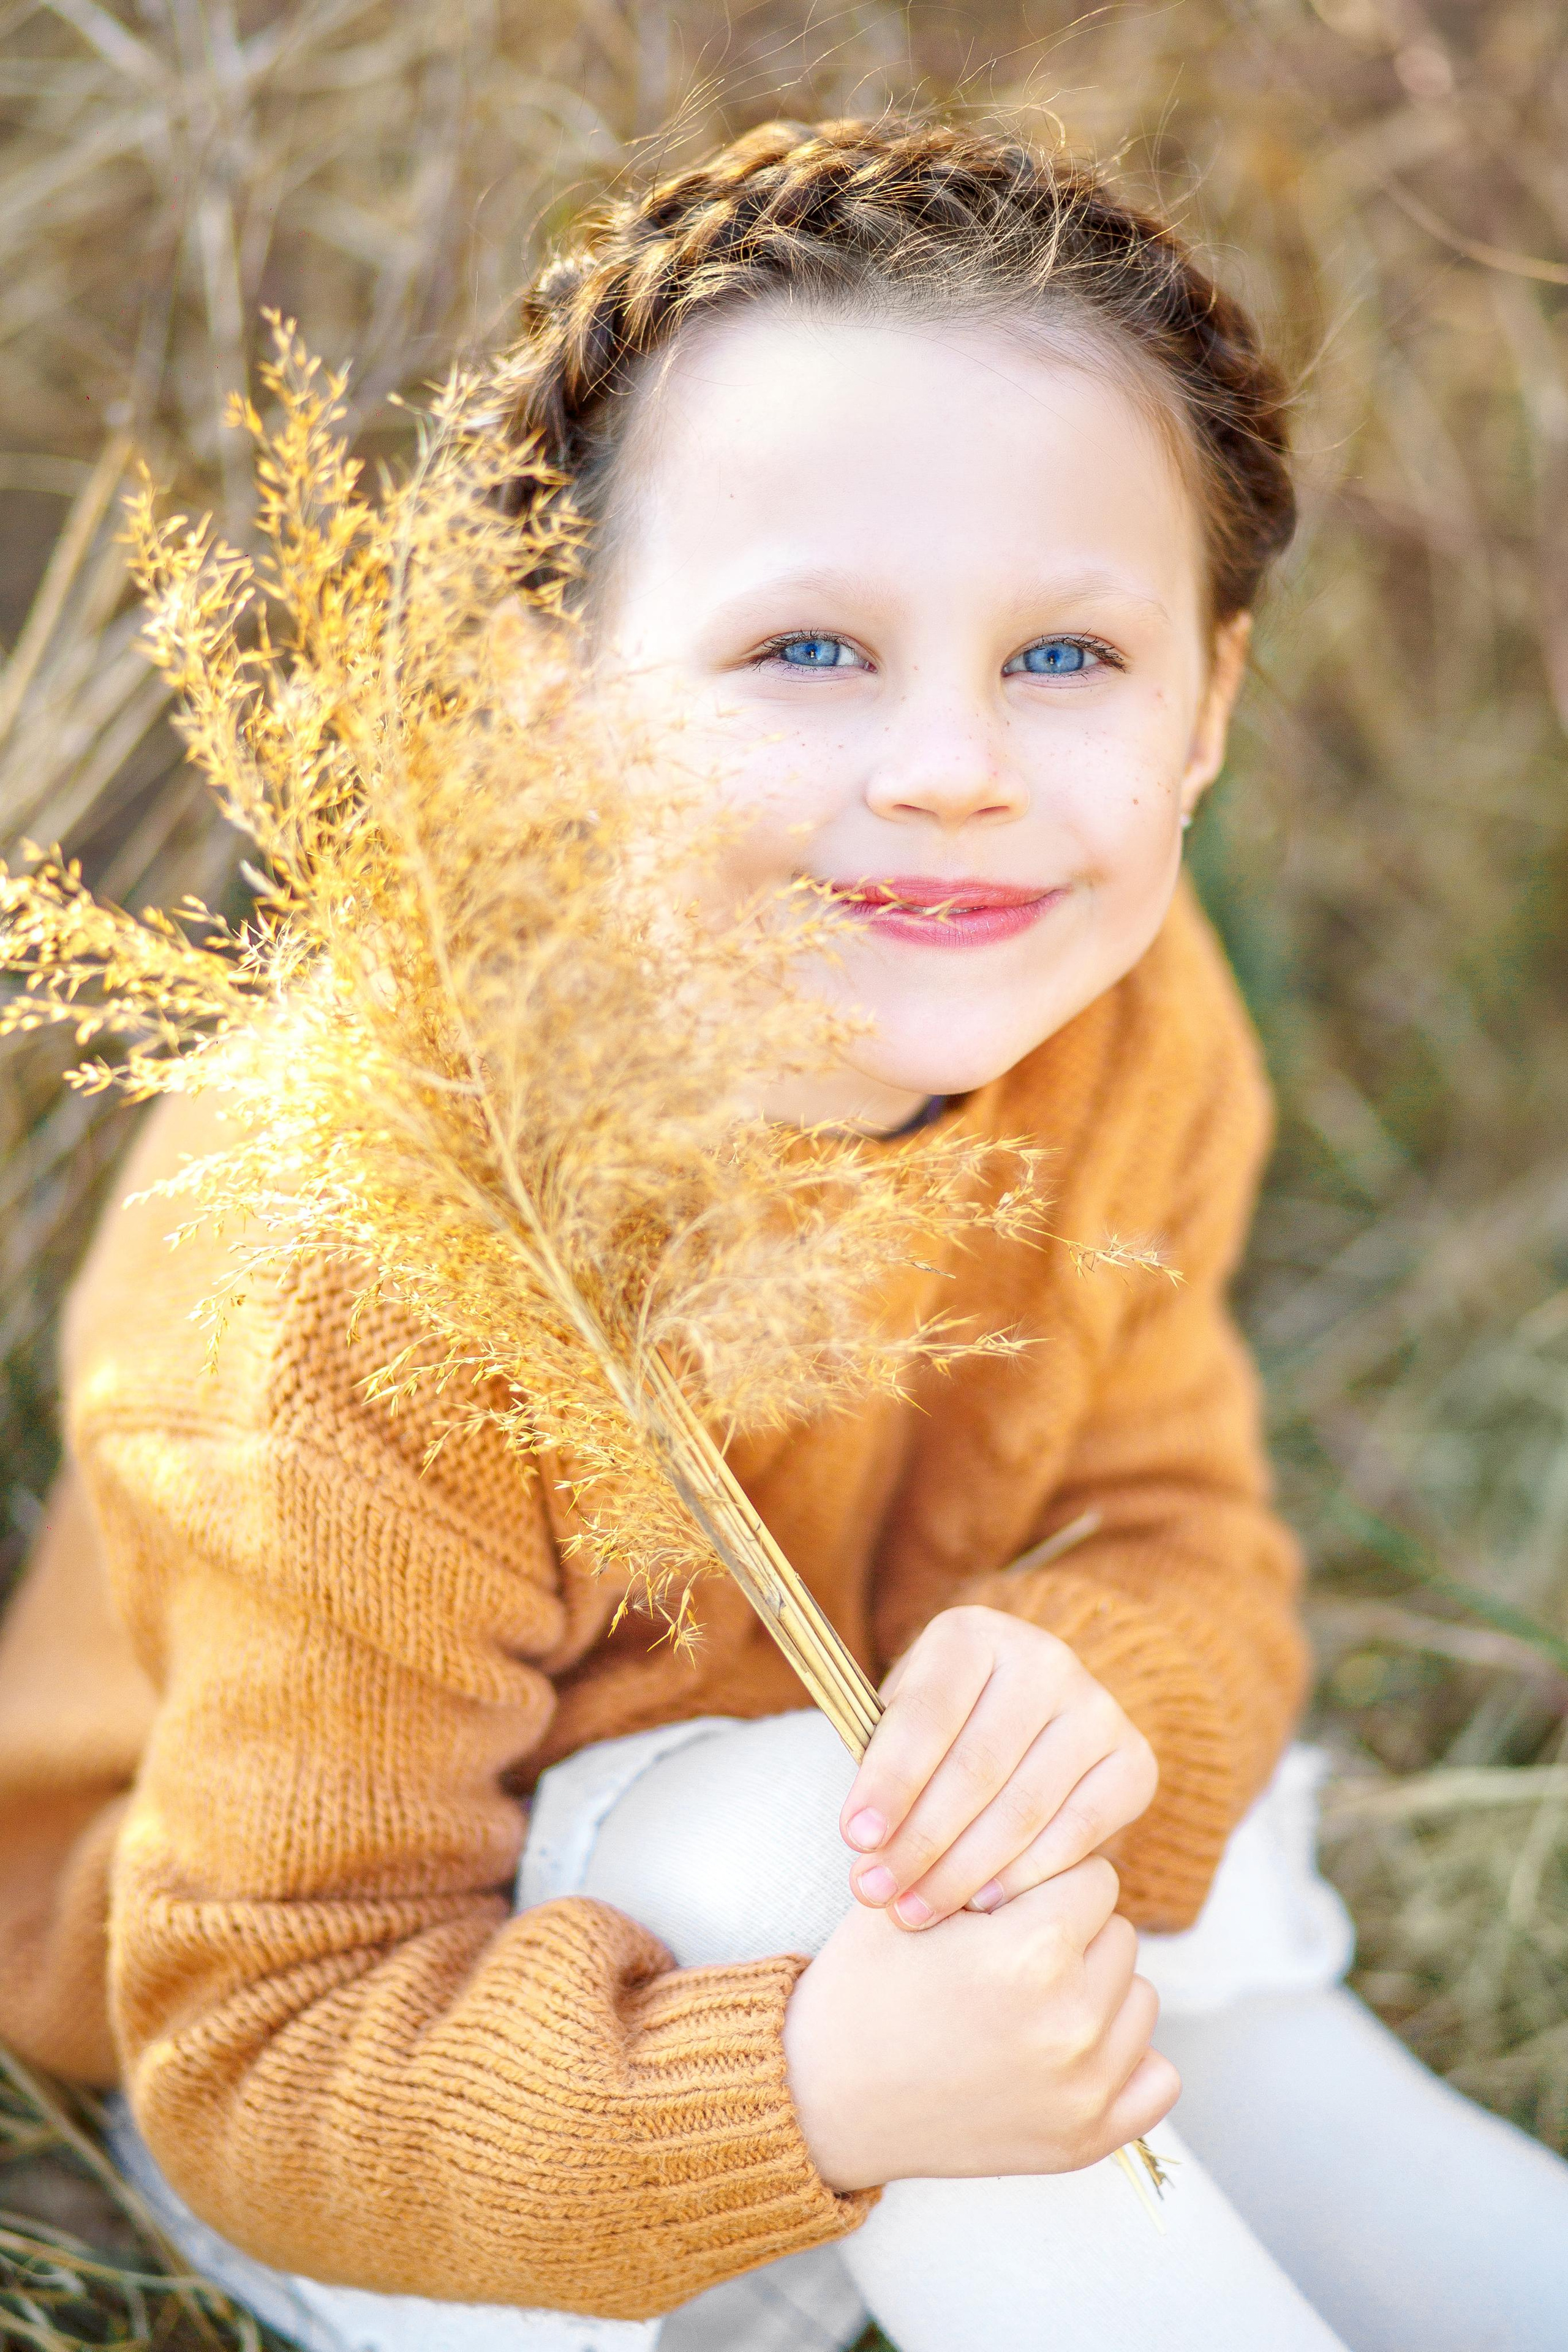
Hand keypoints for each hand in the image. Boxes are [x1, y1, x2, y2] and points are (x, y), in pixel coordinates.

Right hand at [782, 1856, 1175, 2188]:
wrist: (824, 2095)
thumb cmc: (865, 1987)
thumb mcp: (912, 1897)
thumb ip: (990, 1861)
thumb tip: (1051, 1825)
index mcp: (1030, 1952)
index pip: (1094, 1878)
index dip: (1046, 1879)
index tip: (1008, 1898)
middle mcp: (1070, 2023)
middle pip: (1120, 1934)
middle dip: (1072, 1931)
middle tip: (1011, 1949)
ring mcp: (1083, 2089)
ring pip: (1140, 1997)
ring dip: (1097, 1988)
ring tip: (1029, 1998)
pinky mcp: (1086, 2140)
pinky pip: (1157, 2079)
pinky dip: (1125, 2060)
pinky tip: (1068, 2047)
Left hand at [840, 1605, 1156, 1927]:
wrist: (1028, 1717)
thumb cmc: (944, 1726)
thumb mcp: (905, 1720)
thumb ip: (885, 1765)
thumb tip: (868, 1844)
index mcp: (974, 1634)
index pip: (927, 1713)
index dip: (890, 1780)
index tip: (856, 1838)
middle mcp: (1045, 1659)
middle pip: (976, 1767)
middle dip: (919, 1841)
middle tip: (876, 1892)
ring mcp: (1097, 1709)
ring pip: (1023, 1807)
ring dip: (961, 1871)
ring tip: (914, 1910)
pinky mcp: (1133, 1761)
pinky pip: (1078, 1832)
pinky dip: (1026, 1875)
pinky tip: (982, 1904)